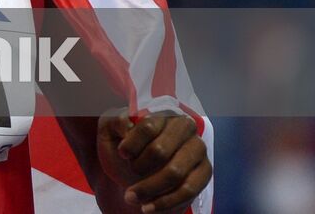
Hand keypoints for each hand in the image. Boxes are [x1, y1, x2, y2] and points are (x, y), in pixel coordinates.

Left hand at [97, 109, 211, 211]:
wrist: (133, 175)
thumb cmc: (122, 149)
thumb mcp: (109, 131)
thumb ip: (114, 122)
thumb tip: (127, 125)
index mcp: (160, 111)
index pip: (148, 125)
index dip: (132, 143)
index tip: (122, 154)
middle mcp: (184, 126)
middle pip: (160, 151)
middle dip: (139, 168)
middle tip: (128, 174)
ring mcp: (197, 148)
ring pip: (174, 172)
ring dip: (149, 188)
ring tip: (131, 197)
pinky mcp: (204, 170)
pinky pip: (188, 189)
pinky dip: (165, 202)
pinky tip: (148, 207)